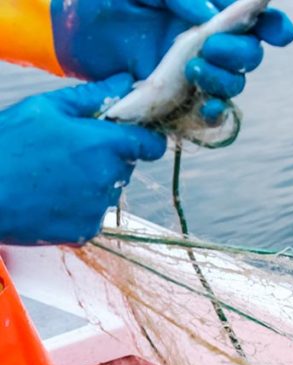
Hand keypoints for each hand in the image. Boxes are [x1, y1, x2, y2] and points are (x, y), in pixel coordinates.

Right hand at [0, 76, 166, 245]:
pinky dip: (77, 206)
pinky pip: (92, 214)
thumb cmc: (6, 145)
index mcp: (105, 143)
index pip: (152, 144)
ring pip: (109, 190)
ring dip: (91, 182)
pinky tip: (49, 196)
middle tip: (67, 151)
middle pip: (125, 165)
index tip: (130, 134)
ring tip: (52, 175)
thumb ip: (92, 96)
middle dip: (106, 156)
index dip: (144, 138)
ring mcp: (99, 207)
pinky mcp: (86, 230)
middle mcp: (109, 178)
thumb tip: (127, 81)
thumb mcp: (44, 108)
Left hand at [52, 0, 292, 119]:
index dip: (275, 27)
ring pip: (235, 84)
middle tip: (210, 46)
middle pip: (250, 56)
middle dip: (239, 53)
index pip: (257, 20)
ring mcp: (197, 71)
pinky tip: (205, 106)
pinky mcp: (180, 97)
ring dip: (224, 80)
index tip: (276, 33)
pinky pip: (211, 112)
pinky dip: (214, 112)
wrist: (75, 31)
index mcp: (210, 11)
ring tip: (194, 69)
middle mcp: (211, 42)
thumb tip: (211, 15)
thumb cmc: (111, 1)